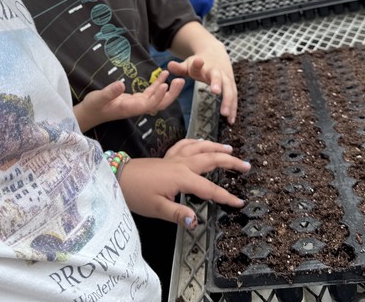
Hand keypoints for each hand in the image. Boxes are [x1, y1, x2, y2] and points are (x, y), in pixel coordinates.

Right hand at [73, 70, 184, 131]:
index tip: (165, 84)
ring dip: (169, 90)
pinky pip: (151, 93)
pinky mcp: (135, 99)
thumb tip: (120, 84)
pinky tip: (164, 74)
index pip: (148, 105)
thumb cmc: (92, 107)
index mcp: (129, 108)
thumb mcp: (98, 98)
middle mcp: (136, 108)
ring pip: (157, 99)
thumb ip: (109, 92)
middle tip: (181, 81)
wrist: (89, 114)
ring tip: (178, 77)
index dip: (158, 96)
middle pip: (159, 104)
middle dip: (171, 95)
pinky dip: (158, 84)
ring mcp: (137, 104)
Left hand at [118, 142, 249, 228]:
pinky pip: (185, 145)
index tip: (240, 202)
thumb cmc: (136, 194)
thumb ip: (178, 214)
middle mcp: (182, 164)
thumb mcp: (156, 209)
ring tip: (230, 150)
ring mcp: (174, 158)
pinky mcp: (166, 157)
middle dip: (230, 163)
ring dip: (216, 148)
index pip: (209, 189)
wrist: (118, 177)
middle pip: (211, 160)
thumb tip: (196, 222)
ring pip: (200, 148)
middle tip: (246, 166)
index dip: (225, 196)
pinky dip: (196, 142)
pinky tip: (201, 142)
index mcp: (182, 178)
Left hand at [167, 49, 236, 123]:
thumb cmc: (200, 62)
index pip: (200, 65)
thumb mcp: (189, 64)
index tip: (198, 61)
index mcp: (204, 66)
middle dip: (218, 84)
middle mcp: (218, 71)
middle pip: (219, 77)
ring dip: (229, 101)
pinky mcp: (232, 85)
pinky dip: (234, 108)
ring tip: (226, 115)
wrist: (216, 52)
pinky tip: (231, 120)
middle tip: (216, 92)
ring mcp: (227, 78)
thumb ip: (179, 68)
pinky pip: (234, 97)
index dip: (198, 64)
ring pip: (230, 89)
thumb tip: (169, 65)